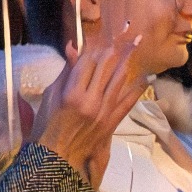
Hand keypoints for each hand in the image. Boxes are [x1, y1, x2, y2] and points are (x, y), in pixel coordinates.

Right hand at [31, 23, 143, 187]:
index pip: (87, 62)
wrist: (56, 159)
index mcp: (72, 93)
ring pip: (119, 79)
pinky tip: (145, 76)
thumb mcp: (50, 96)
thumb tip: (72, 46)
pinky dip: (136, 88)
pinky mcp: (112, 122)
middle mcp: (91, 100)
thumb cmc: (46, 126)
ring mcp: (104, 112)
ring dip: (127, 60)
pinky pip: (127, 101)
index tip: (101, 36)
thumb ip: (65, 71)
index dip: (94, 47)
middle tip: (125, 32)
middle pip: (105, 66)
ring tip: (136, 43)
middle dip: (114, 48)